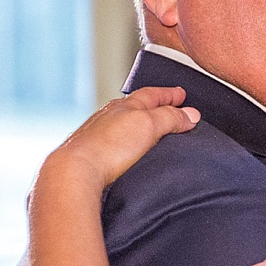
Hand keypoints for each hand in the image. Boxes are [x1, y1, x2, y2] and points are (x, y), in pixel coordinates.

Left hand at [36, 86, 199, 195]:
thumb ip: (170, 117)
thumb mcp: (148, 124)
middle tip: (168, 108)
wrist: (75, 172)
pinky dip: (126, 143)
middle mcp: (108, 118)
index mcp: (124, 107)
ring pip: (122, 124)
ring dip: (138, 125)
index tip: (180, 94)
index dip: (168, 94)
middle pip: (134, 107)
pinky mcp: (92, 157)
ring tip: (150, 131)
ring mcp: (98, 137)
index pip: (151, 95)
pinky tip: (127, 153)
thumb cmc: (108, 146)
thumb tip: (190, 114)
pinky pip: (114, 144)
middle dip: (153, 106)